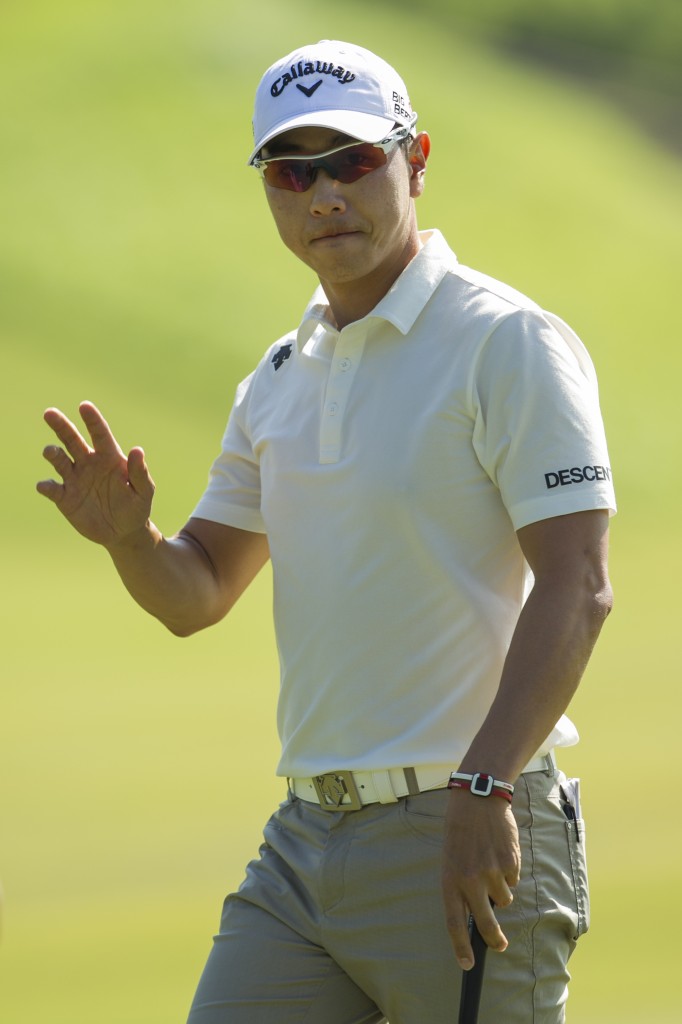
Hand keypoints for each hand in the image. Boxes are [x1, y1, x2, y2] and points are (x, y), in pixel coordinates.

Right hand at [37, 402, 154, 546]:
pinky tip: (46, 486)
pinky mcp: (65, 497)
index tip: (84, 406)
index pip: (99, 434)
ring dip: (53, 454)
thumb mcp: (144, 491)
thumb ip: (140, 472)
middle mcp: (88, 463)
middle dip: (61, 426)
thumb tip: (137, 449)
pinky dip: (47, 486)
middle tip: (49, 413)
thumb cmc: (136, 506)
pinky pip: (52, 488)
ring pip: (59, 460)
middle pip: (72, 440)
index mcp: (109, 457)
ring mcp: (75, 479)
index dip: (92, 420)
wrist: (123, 532)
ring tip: (51, 452)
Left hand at [442, 790, 520, 969]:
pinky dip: (509, 871)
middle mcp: (470, 881)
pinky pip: (514, 879)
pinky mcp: (510, 864)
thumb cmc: (460, 830)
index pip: (454, 923)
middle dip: (494, 939)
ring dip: (501, 889)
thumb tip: (477, 912)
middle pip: (486, 924)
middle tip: (500, 945)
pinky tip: (500, 851)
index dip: (460, 947)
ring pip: (504, 899)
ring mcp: (491, 873)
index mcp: (450, 880)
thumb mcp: (451, 858)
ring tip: (491, 863)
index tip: (466, 964)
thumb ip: (461, 885)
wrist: (477, 800)